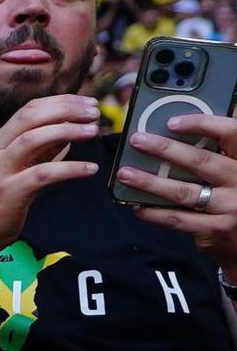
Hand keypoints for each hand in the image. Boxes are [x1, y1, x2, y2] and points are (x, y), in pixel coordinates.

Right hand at [0, 94, 101, 251]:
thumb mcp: (19, 167)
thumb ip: (42, 149)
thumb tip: (69, 131)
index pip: (30, 109)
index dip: (62, 101)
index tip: (88, 103)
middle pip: (31, 116)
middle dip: (67, 109)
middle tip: (95, 112)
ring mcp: (0, 170)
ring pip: (34, 138)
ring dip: (68, 131)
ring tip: (93, 131)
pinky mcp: (10, 192)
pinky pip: (43, 174)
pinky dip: (70, 168)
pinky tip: (90, 169)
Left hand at [121, 111, 236, 267]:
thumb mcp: (236, 169)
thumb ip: (222, 150)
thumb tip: (186, 126)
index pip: (231, 132)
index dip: (202, 124)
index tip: (172, 122)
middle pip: (201, 161)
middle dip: (165, 149)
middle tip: (137, 140)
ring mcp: (230, 207)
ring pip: (183, 191)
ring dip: (150, 182)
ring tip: (125, 174)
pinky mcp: (217, 229)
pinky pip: (178, 219)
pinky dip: (154, 212)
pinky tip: (137, 205)